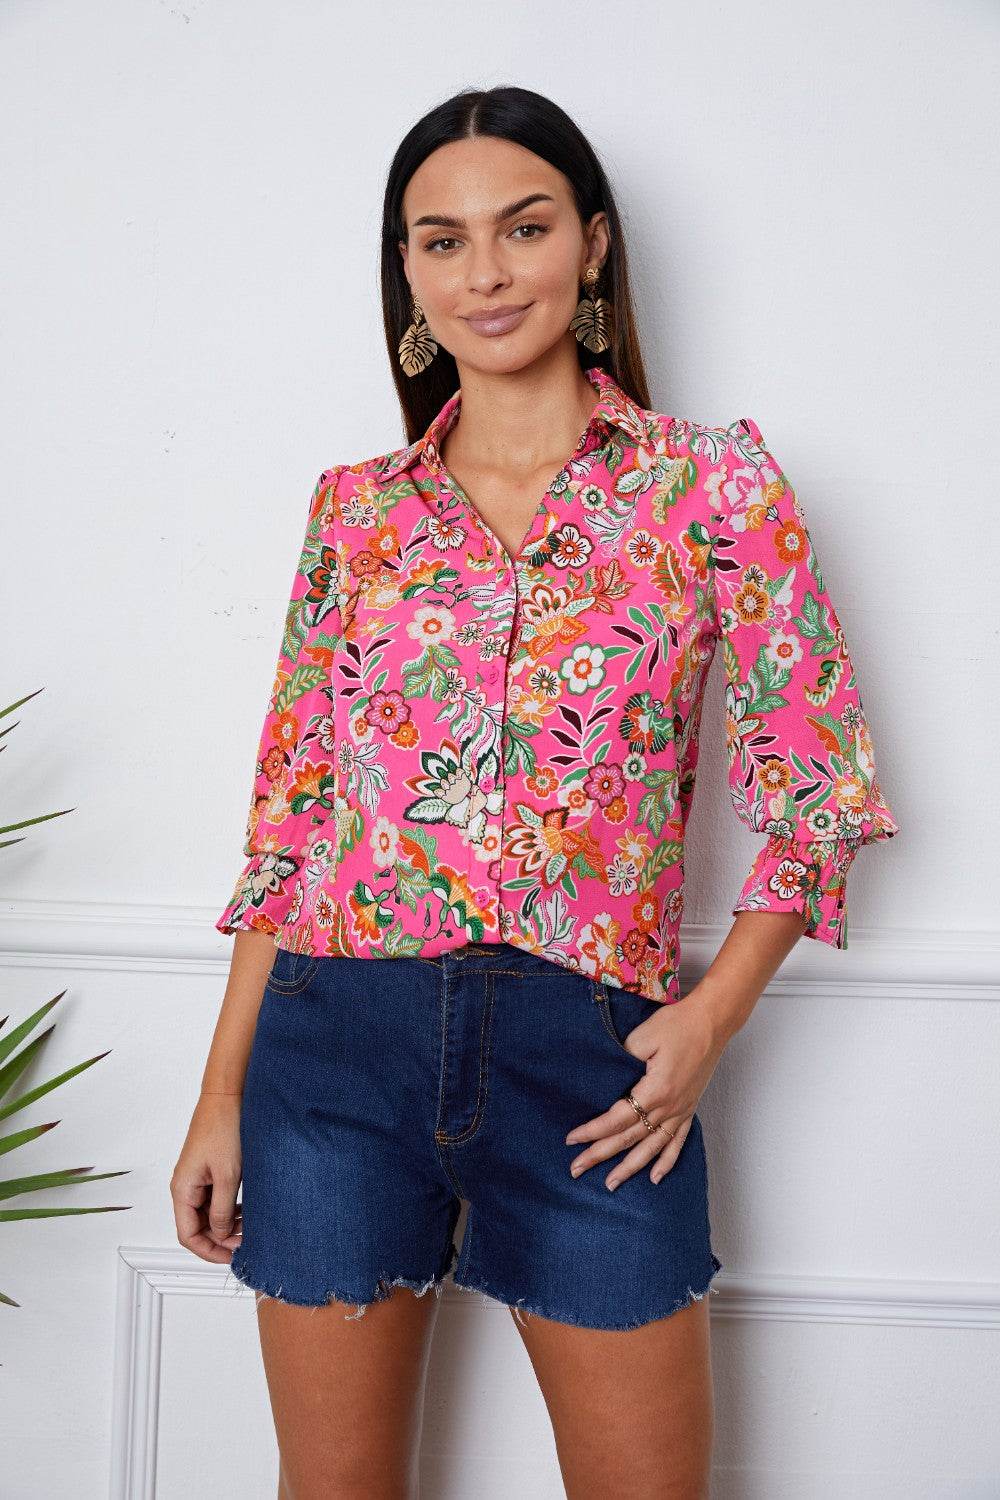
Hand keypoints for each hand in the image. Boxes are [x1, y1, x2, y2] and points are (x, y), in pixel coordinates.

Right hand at [171, 1091, 243, 1263]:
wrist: (228, 1095)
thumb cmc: (224, 1128)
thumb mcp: (227, 1175)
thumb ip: (222, 1210)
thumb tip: (221, 1235)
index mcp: (183, 1189)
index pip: (188, 1235)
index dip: (209, 1251)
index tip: (231, 1258)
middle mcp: (185, 1186)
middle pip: (197, 1227)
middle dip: (220, 1239)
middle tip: (246, 1244)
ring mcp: (196, 1178)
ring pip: (207, 1214)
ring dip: (226, 1224)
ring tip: (250, 1228)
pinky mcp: (208, 1170)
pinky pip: (214, 1198)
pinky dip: (229, 1208)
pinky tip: (247, 1210)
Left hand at [564, 986, 725, 1191]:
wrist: (712, 1021)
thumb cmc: (678, 1024)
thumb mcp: (643, 1037)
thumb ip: (621, 1060)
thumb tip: (605, 1078)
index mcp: (656, 1090)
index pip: (617, 1119)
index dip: (593, 1131)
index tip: (572, 1139)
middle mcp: (670, 1107)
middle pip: (630, 1138)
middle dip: (601, 1155)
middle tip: (577, 1169)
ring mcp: (682, 1110)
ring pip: (652, 1148)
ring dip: (630, 1167)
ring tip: (611, 1184)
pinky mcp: (690, 1108)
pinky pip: (678, 1142)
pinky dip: (667, 1162)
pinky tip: (655, 1178)